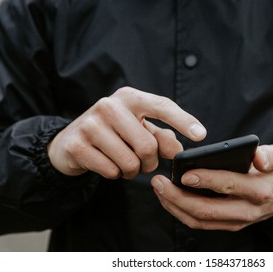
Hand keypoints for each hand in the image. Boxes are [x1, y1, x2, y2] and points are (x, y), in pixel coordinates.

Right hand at [47, 87, 206, 178]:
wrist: (70, 141)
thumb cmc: (114, 133)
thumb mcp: (139, 129)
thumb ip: (162, 137)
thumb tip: (178, 150)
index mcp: (129, 97)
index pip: (162, 106)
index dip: (184, 121)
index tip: (201, 135)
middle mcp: (109, 106)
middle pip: (148, 146)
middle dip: (150, 162)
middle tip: (142, 162)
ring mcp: (91, 125)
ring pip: (130, 162)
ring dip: (132, 171)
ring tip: (123, 162)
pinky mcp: (77, 145)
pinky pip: (111, 171)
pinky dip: (115, 174)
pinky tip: (107, 164)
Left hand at [151, 144, 272, 230]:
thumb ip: (271, 156)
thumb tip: (258, 157)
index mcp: (259, 191)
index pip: (229, 186)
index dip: (206, 180)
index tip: (184, 174)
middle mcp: (246, 211)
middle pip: (207, 210)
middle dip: (178, 197)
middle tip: (158, 182)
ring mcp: (235, 221)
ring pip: (199, 220)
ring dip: (174, 206)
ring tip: (158, 189)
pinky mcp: (226, 224)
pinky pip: (199, 222)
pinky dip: (180, 211)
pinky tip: (168, 197)